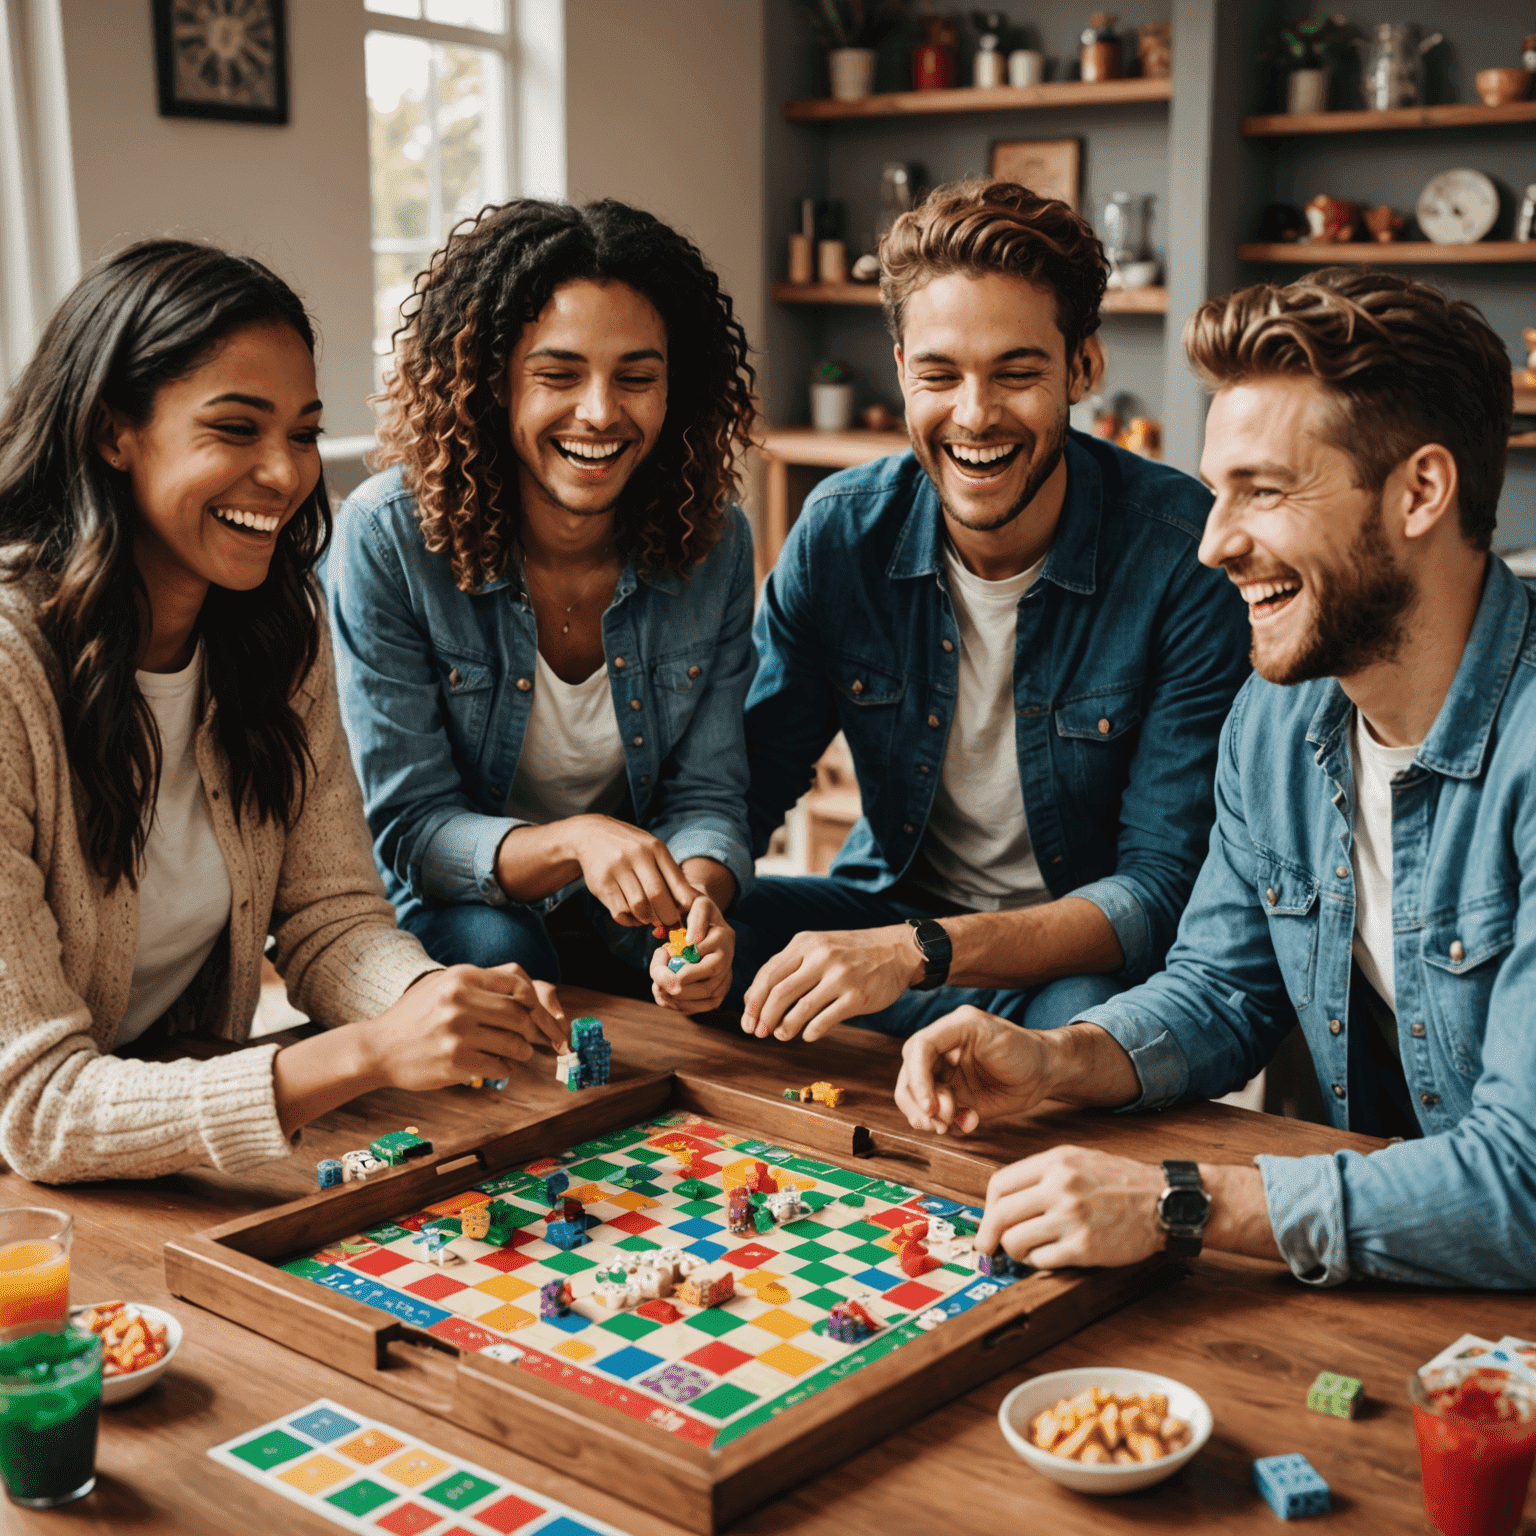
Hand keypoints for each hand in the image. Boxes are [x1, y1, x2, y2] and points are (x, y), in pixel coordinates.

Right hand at [361, 963, 567, 1089]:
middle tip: (528, 1040)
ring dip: (521, 1053)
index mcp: (461, 976)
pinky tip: (494, 1067)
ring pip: (515, 1044)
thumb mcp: (444, 984)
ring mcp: (457, 1032)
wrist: (378, 1047)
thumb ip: (483, 982)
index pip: (518, 983)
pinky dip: (504, 1070)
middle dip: (532, 1031)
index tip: (539, 1016)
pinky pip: (499, 1067)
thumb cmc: (417, 1015)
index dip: (536, 1002)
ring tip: (513, 1053)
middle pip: (521, 1016)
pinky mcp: (454, 1062)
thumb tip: (532, 993)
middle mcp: (460, 1001)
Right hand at [564, 815, 696, 928]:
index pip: (676, 880)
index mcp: (655, 848)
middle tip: (669, 923)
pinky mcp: (601, 883)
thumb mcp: (652, 850)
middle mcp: (636, 855)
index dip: (683, 903)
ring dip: (647, 919)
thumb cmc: (631, 847)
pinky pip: (620, 911)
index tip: (684, 913)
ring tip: (649, 918)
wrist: (591, 834)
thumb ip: (669, 874)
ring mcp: (617, 868)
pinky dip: (629, 920)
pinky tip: (632, 915)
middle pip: (657, 894)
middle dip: (666, 915)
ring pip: (638, 906)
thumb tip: (687, 905)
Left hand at [649, 895, 733, 1014]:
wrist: (707, 925)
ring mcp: (724, 980)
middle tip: (655, 976)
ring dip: (673, 996)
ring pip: (700, 1000)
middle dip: (673, 984)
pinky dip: (676, 1004)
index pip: (700, 956)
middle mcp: (727, 961)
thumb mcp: (698, 905)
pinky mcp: (716, 995)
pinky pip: (697, 1008)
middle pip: (704, 986)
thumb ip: (697, 918)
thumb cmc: (697, 913)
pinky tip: (664, 993)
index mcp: (723, 937)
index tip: (662, 950)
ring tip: (657, 984)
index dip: (675, 960)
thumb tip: (691, 944)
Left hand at [741, 924, 920, 1040]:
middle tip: (758, 1033)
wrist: (897, 950)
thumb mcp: (818, 947)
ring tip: (781, 1036)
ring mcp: (841, 976)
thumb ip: (789, 966)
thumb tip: (755, 999)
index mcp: (805, 943)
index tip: (747, 1021)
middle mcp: (820, 957)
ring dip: (785, 1028)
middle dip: (763, 1017)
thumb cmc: (850, 952)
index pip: (768, 974)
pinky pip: (825, 1020)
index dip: (753, 1001)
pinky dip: (811, 1032)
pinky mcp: (858, 996)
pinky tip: (808, 1035)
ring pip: (800, 1008)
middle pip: (779, 992)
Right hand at [894, 1006, 1054, 1133]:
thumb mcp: (996, 1036)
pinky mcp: (955, 1095)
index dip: (917, 1078)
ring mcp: (947, 1074)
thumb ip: (962, 1044)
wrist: (1045, 1072)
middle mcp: (942, 1051)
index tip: (929, 1105)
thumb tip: (933, 1067)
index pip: (918, 1048)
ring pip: (916, 1096)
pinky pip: (938, 1112)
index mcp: (951, 1029)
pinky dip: (948, 1123)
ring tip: (948, 1126)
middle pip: (909, 1074)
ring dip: (928, 1116)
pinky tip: (970, 1122)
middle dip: (916, 1102)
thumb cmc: (1025, 1050)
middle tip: (932, 1122)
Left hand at [976, 1147, 1165, 1269]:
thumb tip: (1005, 1200)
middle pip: (1001, 1215)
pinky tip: (1049, 1256)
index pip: (1000, 1184)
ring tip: (1027, 1250)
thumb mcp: (1079, 1160)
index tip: (988, 1221)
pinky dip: (1037, 1262)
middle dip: (989, 1236)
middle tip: (988, 1248)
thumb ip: (1042, 1175)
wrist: (1165, 1201)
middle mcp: (1060, 1187)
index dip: (988, 1207)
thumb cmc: (1122, 1181)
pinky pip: (1041, 1260)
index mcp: (1056, 1162)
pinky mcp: (1084, 1247)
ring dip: (1015, 1251)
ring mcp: (1072, 1218)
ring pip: (1015, 1241)